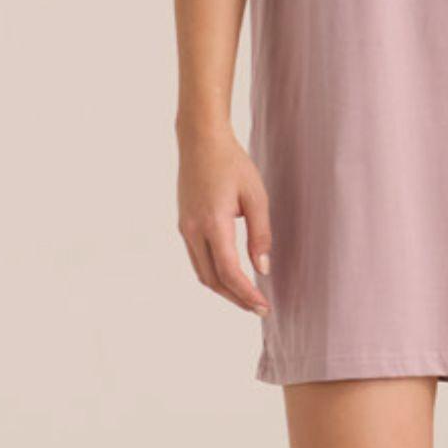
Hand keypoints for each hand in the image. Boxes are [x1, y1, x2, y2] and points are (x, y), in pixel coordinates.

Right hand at [176, 122, 271, 316]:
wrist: (201, 139)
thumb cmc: (232, 163)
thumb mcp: (255, 195)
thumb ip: (260, 233)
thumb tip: (262, 269)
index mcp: (213, 223)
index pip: (229, 272)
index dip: (247, 294)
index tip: (264, 307)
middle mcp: (193, 230)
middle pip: (212, 280)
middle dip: (236, 298)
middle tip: (259, 307)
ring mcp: (185, 227)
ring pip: (202, 272)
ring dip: (224, 288)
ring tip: (247, 295)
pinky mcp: (184, 223)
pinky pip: (197, 258)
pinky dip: (213, 272)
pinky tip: (230, 273)